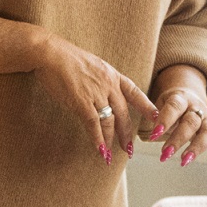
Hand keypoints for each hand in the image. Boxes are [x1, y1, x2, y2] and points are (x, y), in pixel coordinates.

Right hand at [32, 35, 156, 162]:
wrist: (51, 53)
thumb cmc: (66, 58)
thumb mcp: (92, 65)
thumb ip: (100, 80)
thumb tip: (101, 93)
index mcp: (112, 75)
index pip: (135, 92)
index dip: (146, 106)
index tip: (156, 117)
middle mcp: (108, 84)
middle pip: (123, 113)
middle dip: (126, 133)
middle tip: (128, 148)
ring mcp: (96, 93)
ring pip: (109, 121)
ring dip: (111, 139)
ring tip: (110, 154)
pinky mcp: (81, 101)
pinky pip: (93, 124)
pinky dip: (97, 139)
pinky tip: (100, 150)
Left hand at [150, 85, 206, 166]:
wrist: (187, 97)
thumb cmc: (169, 106)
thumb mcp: (160, 105)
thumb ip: (156, 116)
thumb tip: (152, 132)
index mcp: (181, 98)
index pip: (174, 107)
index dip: (165, 120)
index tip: (154, 135)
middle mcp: (196, 107)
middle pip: (191, 122)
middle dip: (178, 139)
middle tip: (164, 154)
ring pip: (206, 131)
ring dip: (196, 148)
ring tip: (184, 161)